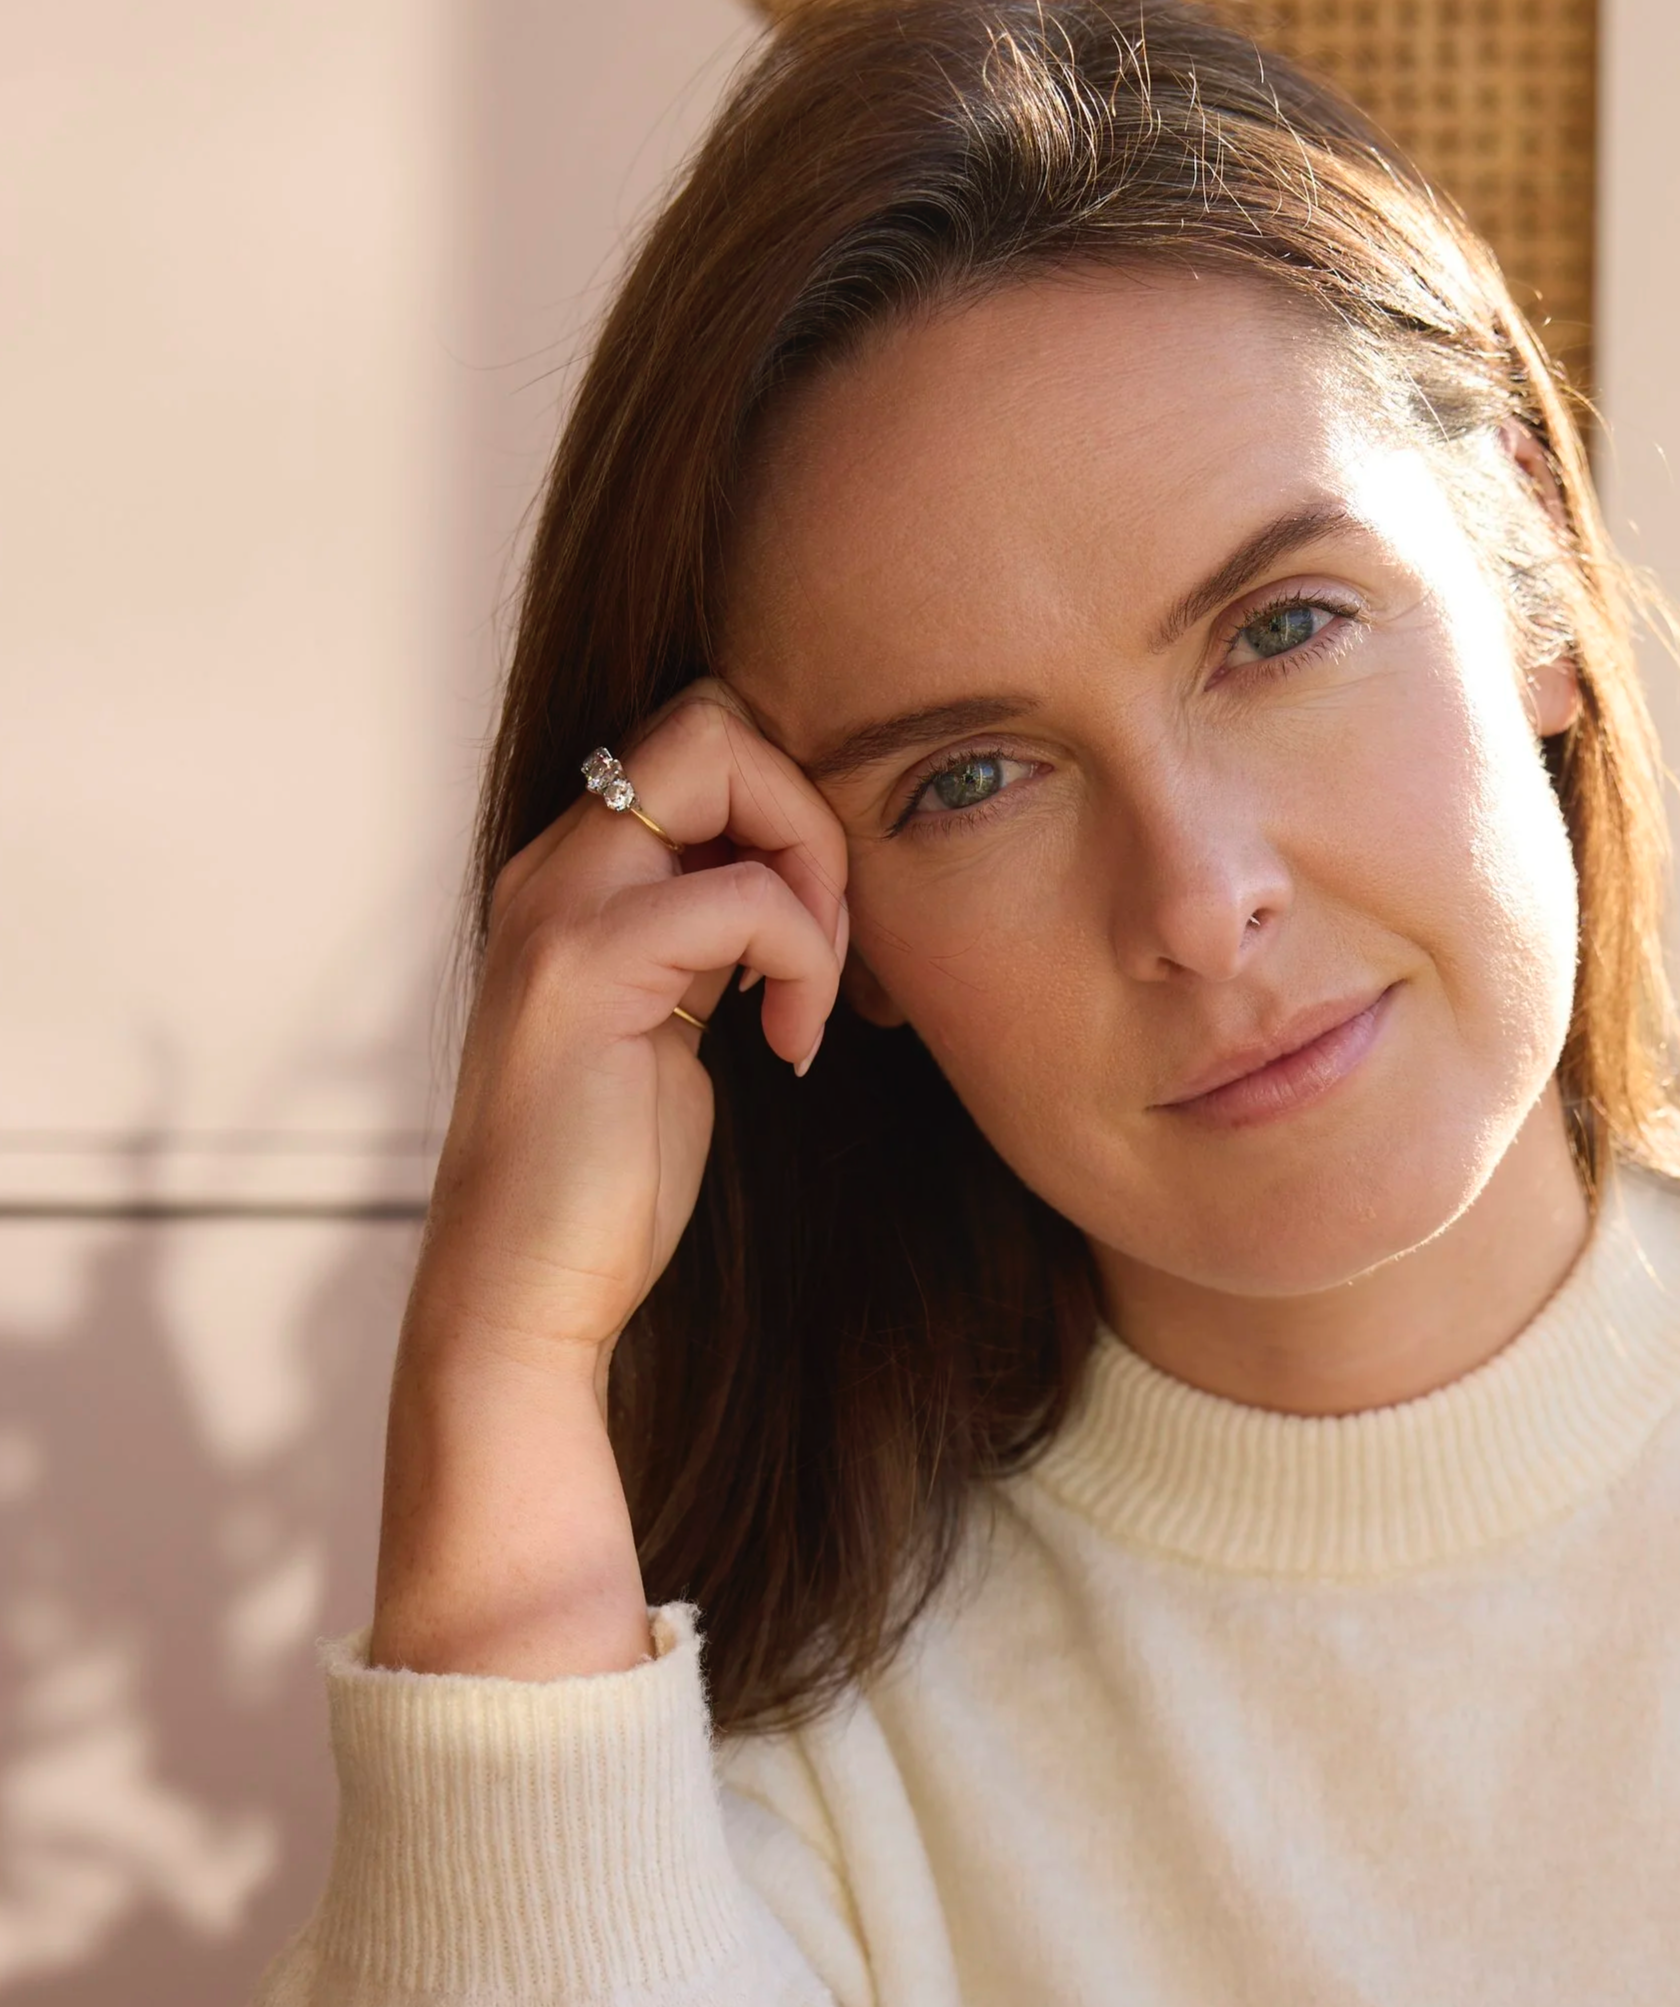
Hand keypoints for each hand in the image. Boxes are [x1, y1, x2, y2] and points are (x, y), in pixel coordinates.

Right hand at [372, 681, 847, 1675]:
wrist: (523, 1291)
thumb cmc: (609, 1171)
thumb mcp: (672, 1016)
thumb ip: (711, 930)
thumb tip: (802, 876)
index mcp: (574, 871)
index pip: (700, 738)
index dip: (787, 807)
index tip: (818, 929)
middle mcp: (554, 865)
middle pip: (713, 716)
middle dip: (809, 810)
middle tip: (828, 938)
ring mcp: (562, 908)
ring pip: (726, 760)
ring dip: (816, 874)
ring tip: (815, 989)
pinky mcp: (590, 970)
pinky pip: (748, 897)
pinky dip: (805, 963)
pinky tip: (791, 1050)